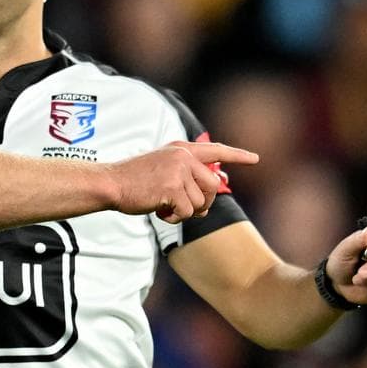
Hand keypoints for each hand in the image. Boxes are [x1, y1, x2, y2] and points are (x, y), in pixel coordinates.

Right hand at [108, 141, 258, 222]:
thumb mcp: (163, 167)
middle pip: (213, 186)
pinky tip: (158, 210)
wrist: (111, 183)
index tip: (255, 158)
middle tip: (182, 207)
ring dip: (184, 211)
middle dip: (203, 203)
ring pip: (200, 203)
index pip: (215, 150)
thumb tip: (219, 183)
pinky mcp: (172, 187)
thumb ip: (187, 172)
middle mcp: (183, 156)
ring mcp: (178, 171)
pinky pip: (187, 213)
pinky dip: (174, 218)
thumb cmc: (134, 180)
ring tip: (163, 205)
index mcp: (181, 149)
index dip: (237, 155)